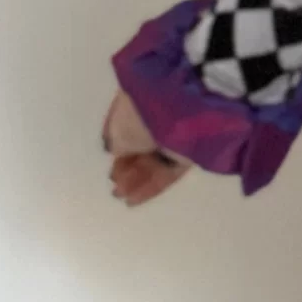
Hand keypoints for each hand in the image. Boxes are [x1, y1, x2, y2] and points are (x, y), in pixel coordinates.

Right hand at [103, 88, 193, 206]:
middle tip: (116, 189)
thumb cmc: (139, 116)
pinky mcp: (191, 150)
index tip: (110, 170)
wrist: (176, 113)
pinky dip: (152, 185)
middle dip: (127, 169)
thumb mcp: (117, 130)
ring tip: (122, 196)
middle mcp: (157, 116)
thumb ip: (116, 144)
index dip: (118, 150)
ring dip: (137, 180)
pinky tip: (134, 200)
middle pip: (141, 147)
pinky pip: (169, 170)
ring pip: (154, 161)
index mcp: (138, 100)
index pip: (126, 128)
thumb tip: (118, 152)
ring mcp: (175, 134)